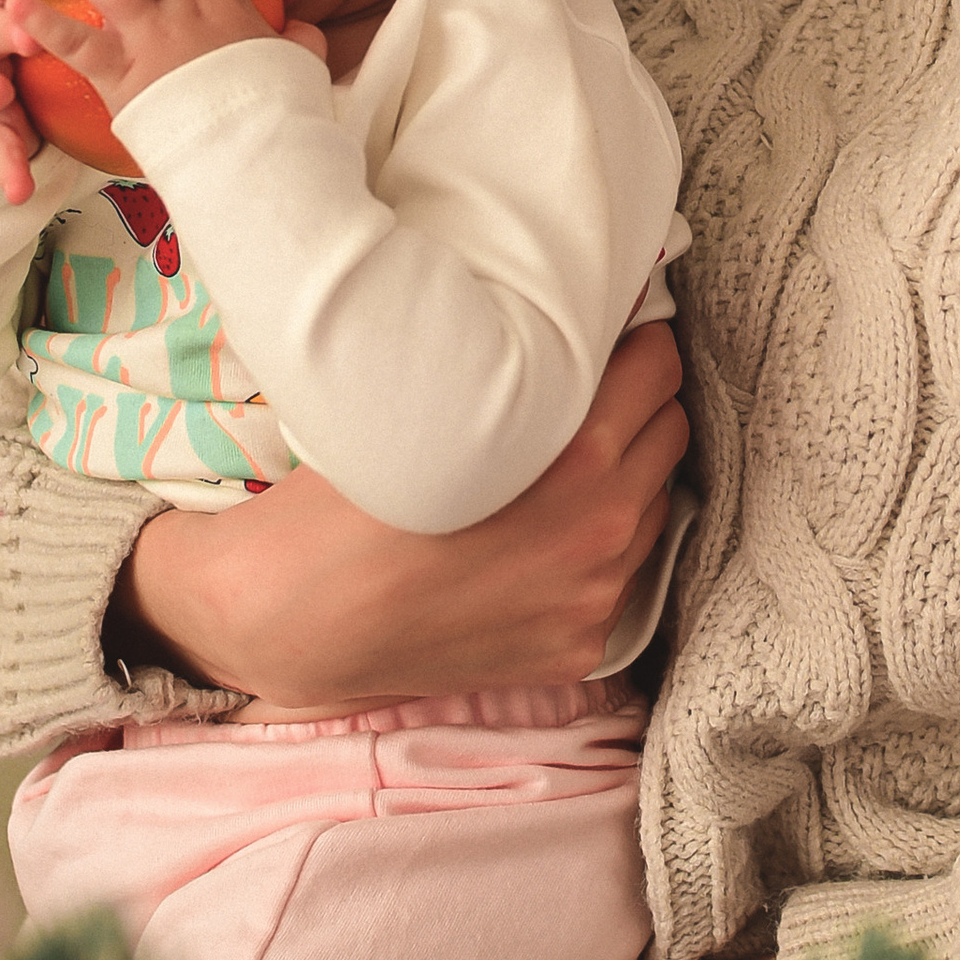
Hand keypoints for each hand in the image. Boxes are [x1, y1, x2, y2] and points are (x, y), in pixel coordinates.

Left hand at [9, 0, 304, 123]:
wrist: (259, 151)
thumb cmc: (279, 111)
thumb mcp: (298, 66)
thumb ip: (298, 42)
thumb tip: (305, 33)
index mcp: (229, 0)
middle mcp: (187, 8)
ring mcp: (154, 39)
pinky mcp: (126, 78)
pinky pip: (78, 46)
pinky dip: (43, 25)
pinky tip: (13, 5)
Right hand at [110, 320, 690, 704]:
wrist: (293, 621)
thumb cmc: (343, 501)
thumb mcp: (427, 409)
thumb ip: (510, 370)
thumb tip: (561, 312)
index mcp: (577, 462)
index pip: (657, 369)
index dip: (634, 340)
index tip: (609, 330)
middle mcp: (601, 533)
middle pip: (666, 432)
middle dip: (636, 401)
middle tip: (590, 384)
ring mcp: (593, 599)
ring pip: (652, 504)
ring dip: (626, 472)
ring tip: (567, 456)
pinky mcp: (576, 647)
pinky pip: (621, 574)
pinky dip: (599, 544)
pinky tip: (547, 530)